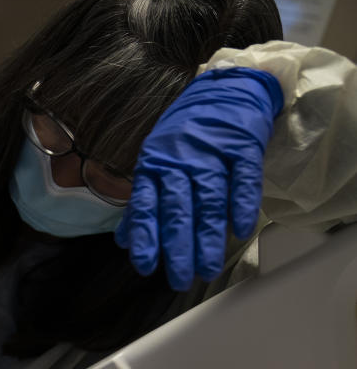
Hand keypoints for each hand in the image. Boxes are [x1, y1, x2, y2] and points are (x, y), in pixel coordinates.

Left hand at [116, 68, 282, 289]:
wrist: (225, 90)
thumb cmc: (186, 136)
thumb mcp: (156, 163)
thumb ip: (144, 203)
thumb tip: (124, 241)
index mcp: (154, 167)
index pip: (146, 205)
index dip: (146, 236)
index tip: (146, 266)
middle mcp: (180, 161)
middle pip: (178, 209)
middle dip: (178, 246)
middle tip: (180, 278)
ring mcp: (212, 152)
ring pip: (209, 200)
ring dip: (208, 237)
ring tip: (207, 267)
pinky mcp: (242, 146)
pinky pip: (243, 178)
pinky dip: (242, 204)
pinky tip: (239, 230)